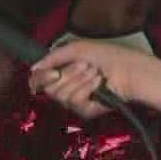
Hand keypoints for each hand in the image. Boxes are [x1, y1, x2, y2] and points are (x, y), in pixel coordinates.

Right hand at [29, 40, 149, 118]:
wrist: (127, 68)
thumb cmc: (107, 56)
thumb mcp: (76, 49)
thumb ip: (52, 57)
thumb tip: (33, 68)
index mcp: (62, 72)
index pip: (40, 81)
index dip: (41, 77)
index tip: (52, 71)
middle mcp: (67, 87)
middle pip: (49, 89)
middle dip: (68, 74)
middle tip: (85, 65)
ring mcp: (76, 101)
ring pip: (61, 95)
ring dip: (79, 79)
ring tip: (95, 72)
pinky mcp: (85, 110)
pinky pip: (75, 101)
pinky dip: (87, 88)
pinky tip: (99, 83)